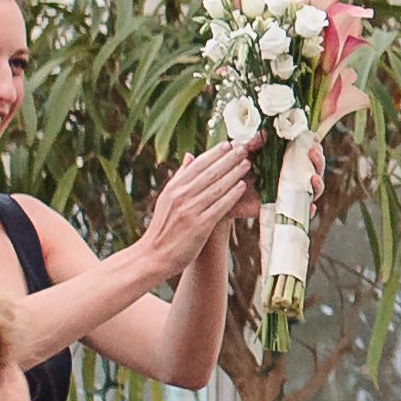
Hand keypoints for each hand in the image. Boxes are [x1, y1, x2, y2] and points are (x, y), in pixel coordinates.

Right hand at [149, 139, 263, 258]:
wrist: (153, 256)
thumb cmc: (162, 228)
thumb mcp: (166, 198)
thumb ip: (179, 177)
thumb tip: (189, 156)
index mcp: (173, 188)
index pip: (197, 165)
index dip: (214, 153)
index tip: (228, 144)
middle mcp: (181, 196)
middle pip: (209, 173)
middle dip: (228, 159)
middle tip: (243, 148)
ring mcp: (190, 210)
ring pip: (217, 187)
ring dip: (234, 173)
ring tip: (246, 163)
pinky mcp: (199, 226)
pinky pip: (219, 206)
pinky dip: (232, 195)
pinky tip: (242, 186)